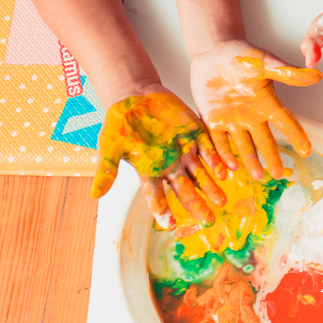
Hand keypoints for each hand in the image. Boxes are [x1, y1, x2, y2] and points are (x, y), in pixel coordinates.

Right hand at [91, 89, 227, 227]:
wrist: (135, 97)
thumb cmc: (119, 124)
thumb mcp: (109, 147)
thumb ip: (106, 170)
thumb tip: (95, 195)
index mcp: (150, 172)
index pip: (156, 196)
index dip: (163, 211)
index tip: (170, 225)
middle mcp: (170, 166)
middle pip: (186, 190)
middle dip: (197, 205)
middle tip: (208, 221)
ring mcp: (185, 150)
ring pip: (202, 174)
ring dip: (212, 187)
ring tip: (222, 201)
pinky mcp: (196, 134)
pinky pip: (209, 149)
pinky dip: (218, 160)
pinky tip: (227, 171)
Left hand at [190, 42, 319, 181]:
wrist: (212, 52)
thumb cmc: (240, 54)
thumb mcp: (265, 62)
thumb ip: (287, 72)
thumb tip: (317, 75)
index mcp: (266, 102)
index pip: (285, 122)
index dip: (296, 136)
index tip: (307, 151)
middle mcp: (251, 115)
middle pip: (265, 140)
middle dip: (272, 157)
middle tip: (280, 174)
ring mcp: (232, 120)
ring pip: (243, 145)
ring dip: (250, 161)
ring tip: (258, 176)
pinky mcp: (212, 120)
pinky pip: (218, 141)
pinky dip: (224, 154)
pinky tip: (230, 167)